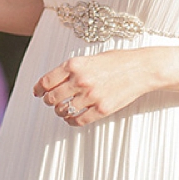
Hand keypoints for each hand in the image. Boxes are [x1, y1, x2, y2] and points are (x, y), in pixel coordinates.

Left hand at [33, 49, 155, 126]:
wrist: (141, 68)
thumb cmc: (117, 60)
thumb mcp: (91, 58)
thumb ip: (73, 68)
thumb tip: (55, 80)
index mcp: (75, 65)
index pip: (46, 81)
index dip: (38, 89)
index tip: (37, 93)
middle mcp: (80, 80)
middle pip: (52, 98)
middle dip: (48, 101)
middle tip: (50, 101)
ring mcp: (91, 96)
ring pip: (64, 110)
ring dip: (60, 111)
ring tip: (63, 109)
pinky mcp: (102, 109)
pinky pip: (79, 120)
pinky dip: (72, 121)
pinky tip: (72, 119)